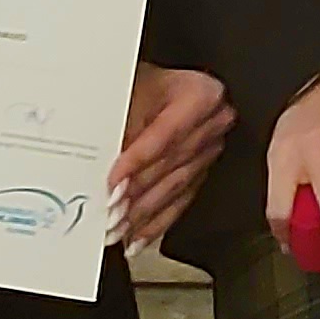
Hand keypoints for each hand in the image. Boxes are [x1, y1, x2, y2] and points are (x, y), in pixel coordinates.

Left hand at [109, 62, 231, 247]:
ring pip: (176, 186)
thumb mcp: (129, 93)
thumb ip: (121, 130)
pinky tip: (137, 236)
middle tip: (111, 214)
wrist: (153, 84)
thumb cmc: (140, 82)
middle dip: (138, 193)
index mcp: (200, 94)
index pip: (167, 134)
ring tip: (118, 229)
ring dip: (144, 213)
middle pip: (172, 164)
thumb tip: (107, 167)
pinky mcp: (202, 169)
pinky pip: (182, 200)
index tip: (113, 181)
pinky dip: (156, 222)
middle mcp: (212, 121)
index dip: (137, 161)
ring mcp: (210, 147)